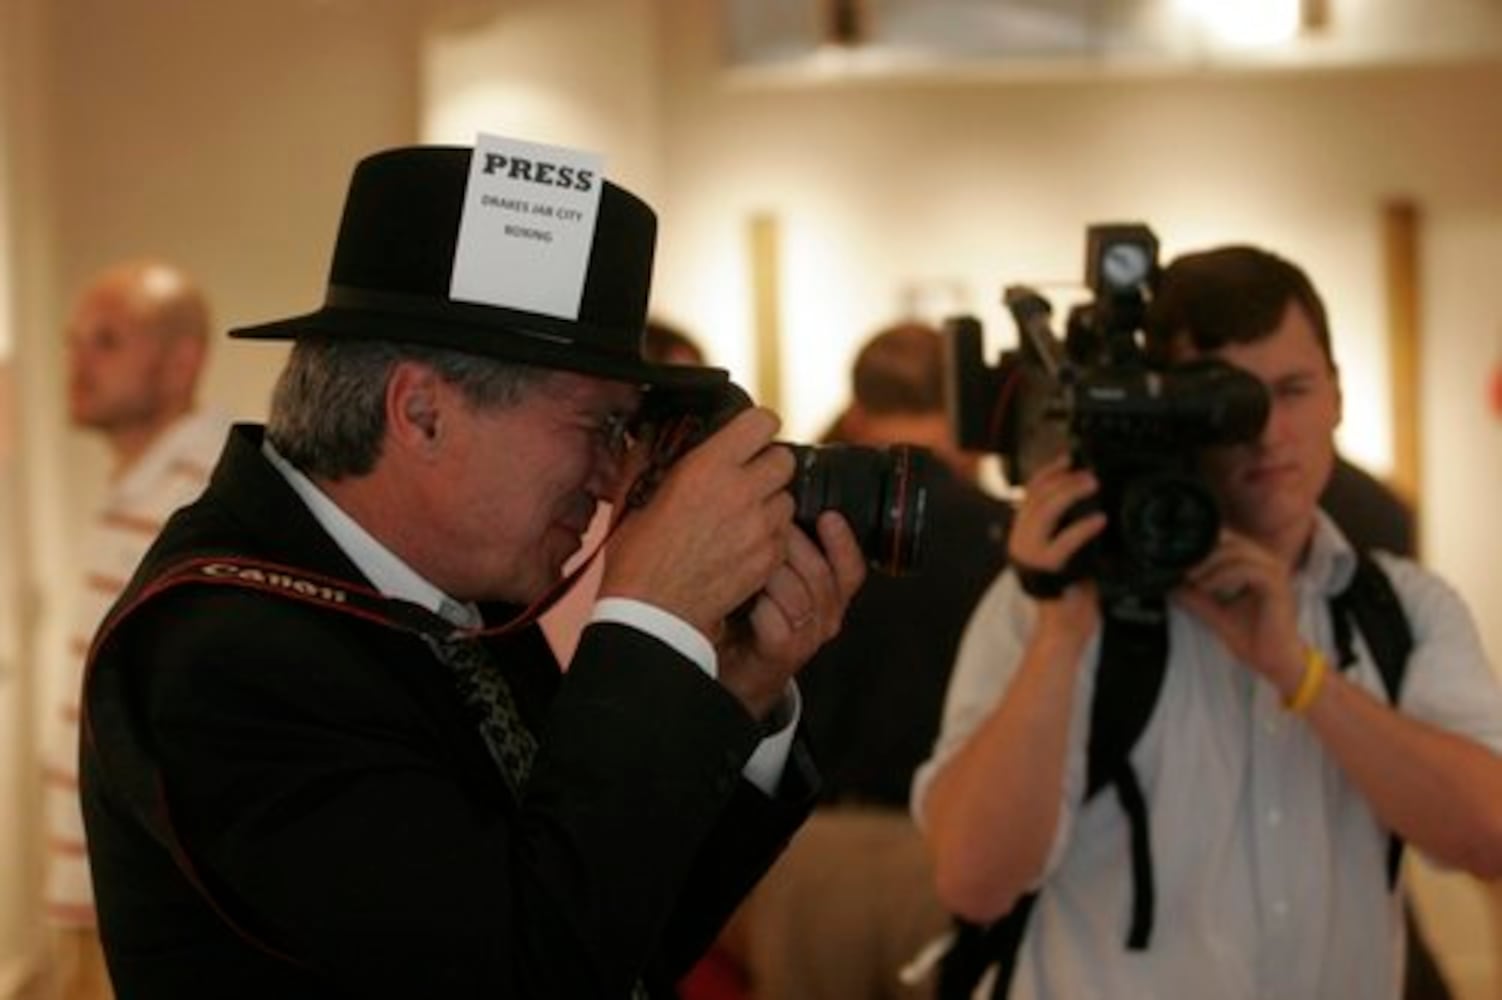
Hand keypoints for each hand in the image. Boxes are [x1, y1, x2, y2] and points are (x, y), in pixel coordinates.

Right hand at [599, 406, 796, 636]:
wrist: (655, 613)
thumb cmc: (639, 559)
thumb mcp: (634, 499)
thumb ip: (647, 459)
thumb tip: (649, 436)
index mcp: (707, 468)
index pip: (762, 422)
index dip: (759, 426)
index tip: (750, 435)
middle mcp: (741, 491)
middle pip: (784, 459)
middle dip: (768, 465)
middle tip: (747, 478)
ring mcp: (760, 526)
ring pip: (787, 498)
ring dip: (770, 502)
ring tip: (742, 516)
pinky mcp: (770, 557)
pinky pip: (784, 534)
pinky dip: (770, 536)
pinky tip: (743, 544)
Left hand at [719, 511, 866, 718]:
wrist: (737, 672)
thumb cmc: (752, 618)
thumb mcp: (775, 579)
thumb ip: (785, 548)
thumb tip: (780, 507)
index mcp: (830, 597)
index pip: (851, 568)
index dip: (843, 543)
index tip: (828, 516)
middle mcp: (826, 618)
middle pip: (822, 575)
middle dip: (793, 546)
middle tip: (768, 527)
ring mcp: (807, 638)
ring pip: (799, 596)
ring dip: (772, 574)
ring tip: (748, 558)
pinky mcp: (783, 653)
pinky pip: (777, 622)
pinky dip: (759, 607)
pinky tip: (744, 598)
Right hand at [1009, 454, 1105, 627]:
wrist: (1064, 629)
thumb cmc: (1071, 592)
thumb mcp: (1070, 551)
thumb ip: (1070, 528)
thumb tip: (1090, 499)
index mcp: (1024, 535)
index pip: (1030, 494)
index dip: (1047, 472)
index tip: (1069, 458)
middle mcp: (1021, 542)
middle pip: (1035, 498)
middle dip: (1062, 479)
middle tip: (1089, 473)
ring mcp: (1030, 557)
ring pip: (1042, 513)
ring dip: (1068, 494)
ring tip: (1091, 485)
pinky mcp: (1046, 572)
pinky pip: (1062, 543)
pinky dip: (1081, 528)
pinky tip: (1098, 520)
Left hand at [1176, 530, 1305, 692]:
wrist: (1274, 661)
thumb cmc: (1253, 637)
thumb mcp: (1215, 613)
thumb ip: (1196, 598)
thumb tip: (1171, 586)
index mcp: (1254, 566)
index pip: (1227, 541)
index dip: (1202, 545)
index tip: (1177, 560)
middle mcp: (1266, 564)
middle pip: (1231, 540)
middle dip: (1203, 550)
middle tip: (1181, 567)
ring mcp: (1273, 572)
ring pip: (1238, 550)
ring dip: (1210, 561)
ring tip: (1191, 577)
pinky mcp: (1276, 585)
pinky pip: (1247, 569)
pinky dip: (1223, 574)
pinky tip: (1207, 587)